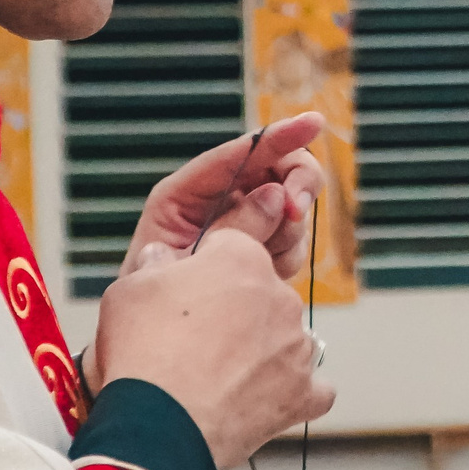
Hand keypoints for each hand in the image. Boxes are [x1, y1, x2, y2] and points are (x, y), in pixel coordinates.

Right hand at [88, 228, 334, 469]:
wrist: (157, 425)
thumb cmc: (140, 352)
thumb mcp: (127, 289)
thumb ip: (153, 266)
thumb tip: (160, 257)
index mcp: (241, 259)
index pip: (231, 248)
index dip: (204, 268)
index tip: (186, 292)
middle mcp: (280, 296)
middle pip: (260, 293)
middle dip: (235, 311)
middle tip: (196, 339)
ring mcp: (296, 347)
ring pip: (285, 338)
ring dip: (261, 351)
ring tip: (220, 376)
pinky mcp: (301, 394)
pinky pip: (311, 388)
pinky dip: (291, 393)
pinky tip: (263, 401)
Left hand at [121, 113, 326, 284]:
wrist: (156, 346)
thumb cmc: (156, 298)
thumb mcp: (186, 259)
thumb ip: (231, 226)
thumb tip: (276, 196)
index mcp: (187, 193)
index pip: (239, 154)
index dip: (278, 135)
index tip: (313, 123)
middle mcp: (220, 200)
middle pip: (278, 168)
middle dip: (295, 186)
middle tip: (294, 212)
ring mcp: (244, 222)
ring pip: (291, 206)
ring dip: (288, 231)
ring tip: (260, 261)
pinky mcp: (261, 247)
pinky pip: (292, 240)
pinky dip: (286, 256)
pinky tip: (264, 274)